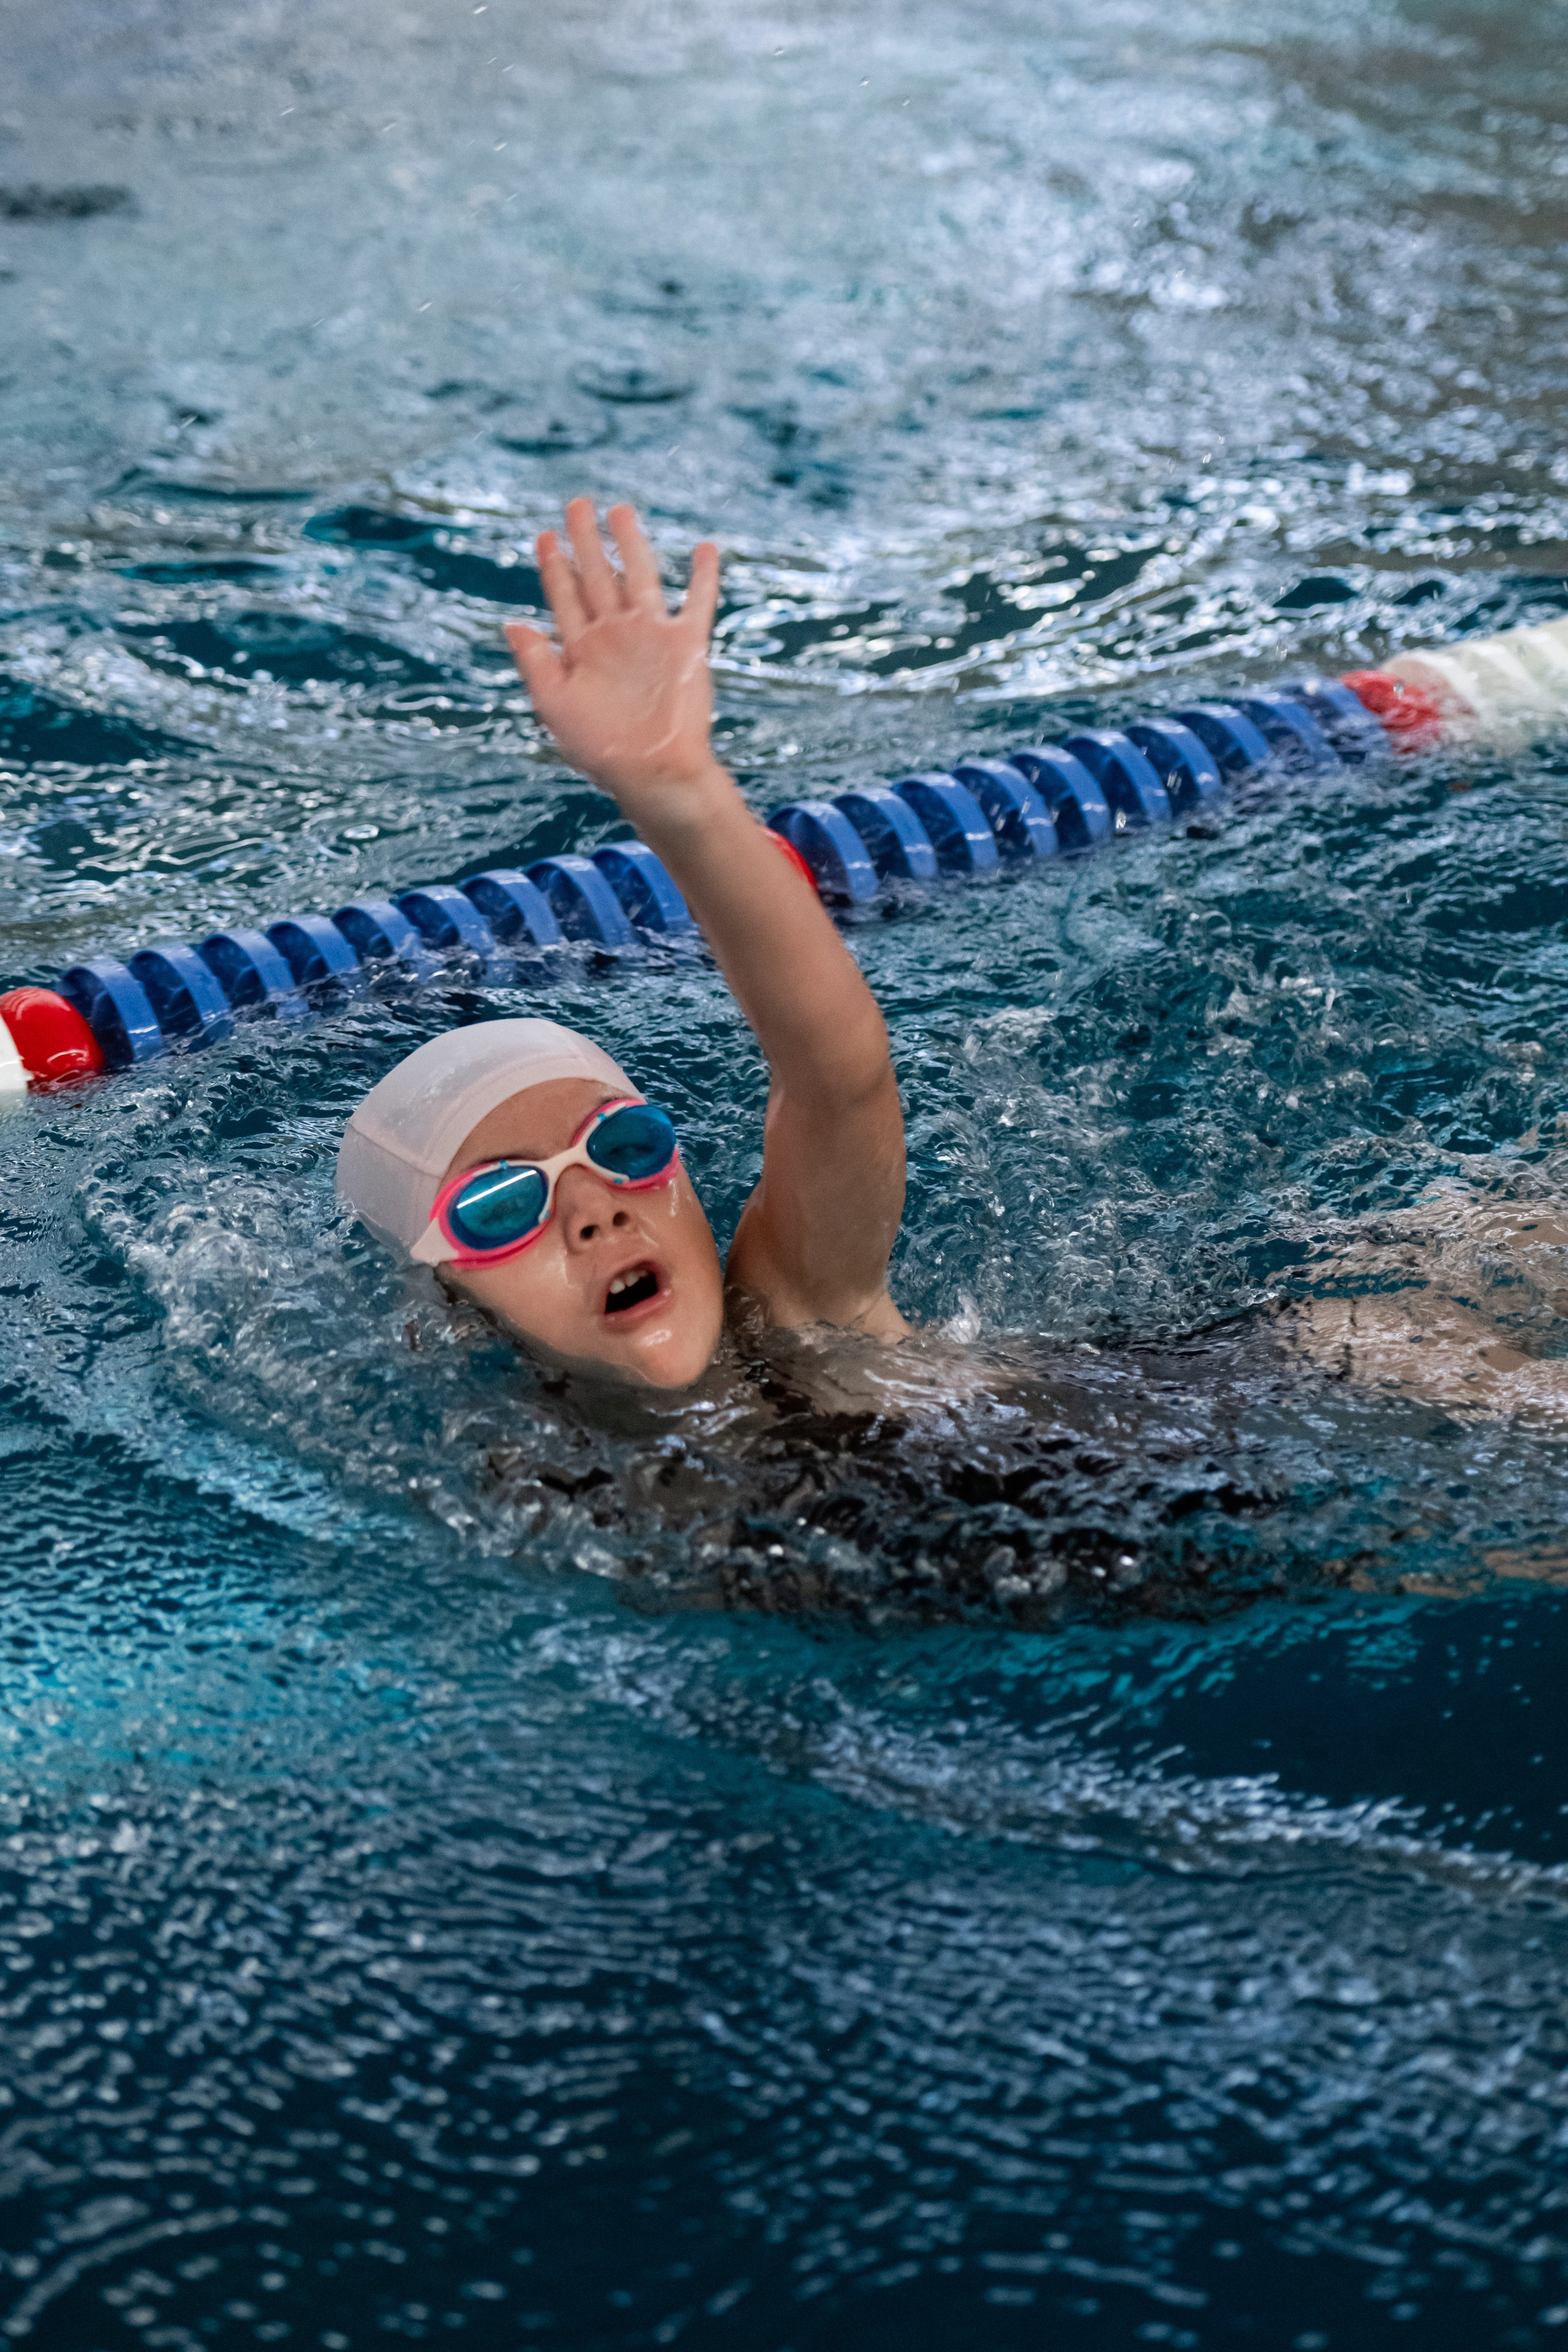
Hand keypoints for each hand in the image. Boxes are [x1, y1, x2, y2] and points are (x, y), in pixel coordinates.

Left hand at [505, 499, 721, 820]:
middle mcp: (616, 635)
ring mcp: (651, 637)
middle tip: (577, 504)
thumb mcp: (554, 704)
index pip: (565, 595)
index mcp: (582, 648)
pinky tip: (705, 549)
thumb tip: (511, 622)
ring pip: (640, 576)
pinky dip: (703, 577)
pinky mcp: (687, 646)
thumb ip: (534, 662)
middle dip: (586, 540)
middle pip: (598, 575)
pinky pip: (697, 603)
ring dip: (631, 543)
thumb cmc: (602, 748)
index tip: (545, 535)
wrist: (654, 771)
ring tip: (621, 511)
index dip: (554, 565)